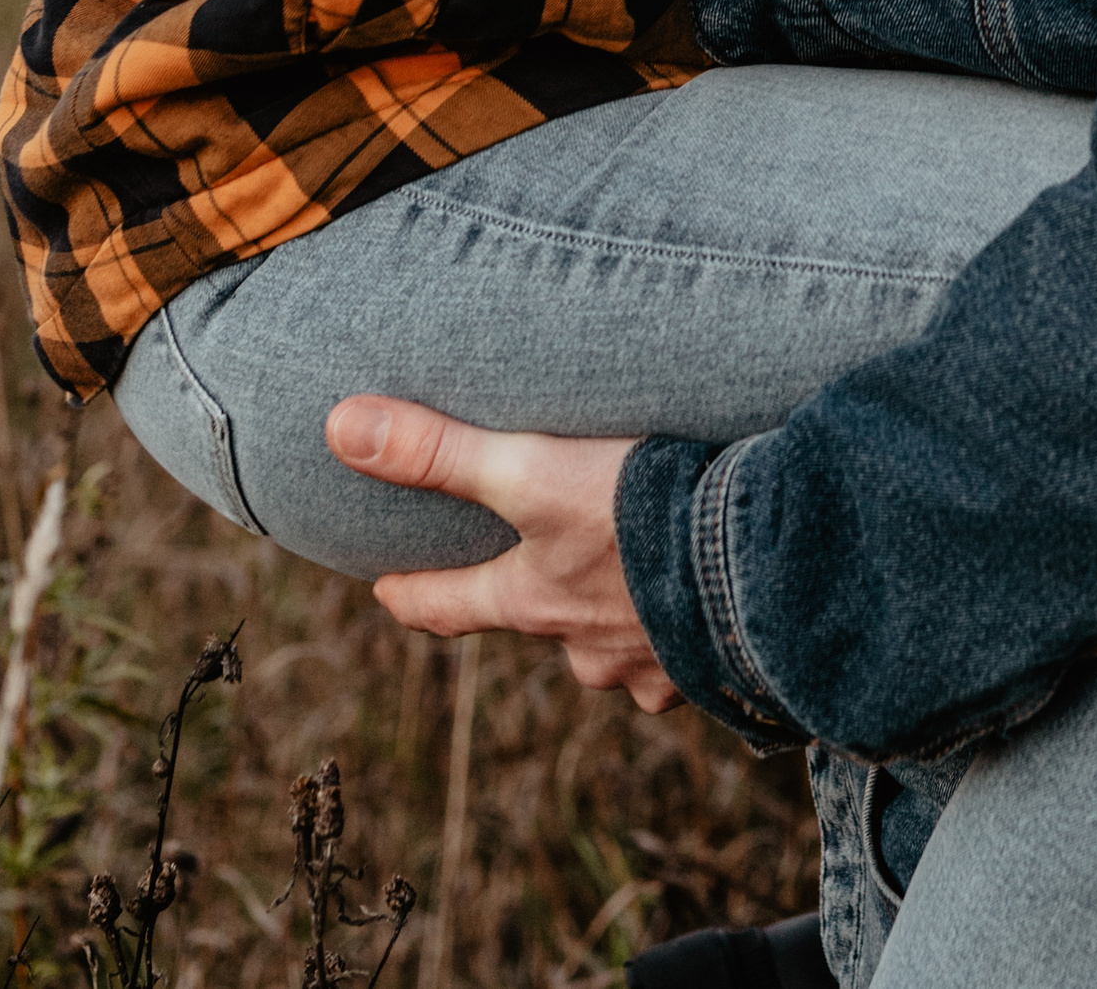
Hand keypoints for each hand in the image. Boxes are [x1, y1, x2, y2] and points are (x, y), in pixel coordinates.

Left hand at [326, 395, 680, 711]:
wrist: (758, 567)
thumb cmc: (638, 517)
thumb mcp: (534, 472)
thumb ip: (442, 450)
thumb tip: (338, 426)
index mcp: (536, 601)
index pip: (452, 606)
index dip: (416, 596)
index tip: (388, 592)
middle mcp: (584, 647)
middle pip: (543, 627)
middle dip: (539, 601)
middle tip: (543, 569)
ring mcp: (650, 665)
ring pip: (616, 645)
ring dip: (618, 617)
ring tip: (640, 577)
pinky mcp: (714, 669)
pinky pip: (687, 659)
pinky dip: (686, 633)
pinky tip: (711, 606)